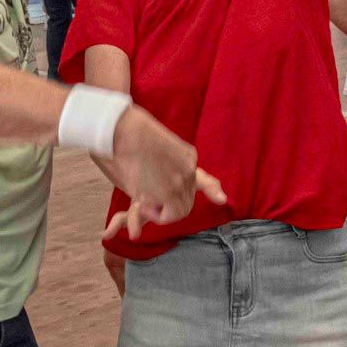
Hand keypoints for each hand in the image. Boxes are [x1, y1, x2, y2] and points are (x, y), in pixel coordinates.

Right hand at [99, 106, 227, 240]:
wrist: (124, 130)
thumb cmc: (129, 132)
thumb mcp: (155, 142)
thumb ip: (163, 160)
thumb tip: (153, 178)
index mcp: (187, 155)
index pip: (203, 178)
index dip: (212, 189)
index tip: (222, 199)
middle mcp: (189, 168)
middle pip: (188, 198)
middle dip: (171, 206)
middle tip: (148, 204)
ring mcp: (181, 180)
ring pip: (182, 209)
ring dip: (163, 213)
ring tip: (143, 205)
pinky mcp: (169, 192)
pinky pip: (170, 215)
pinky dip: (157, 216)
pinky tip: (142, 207)